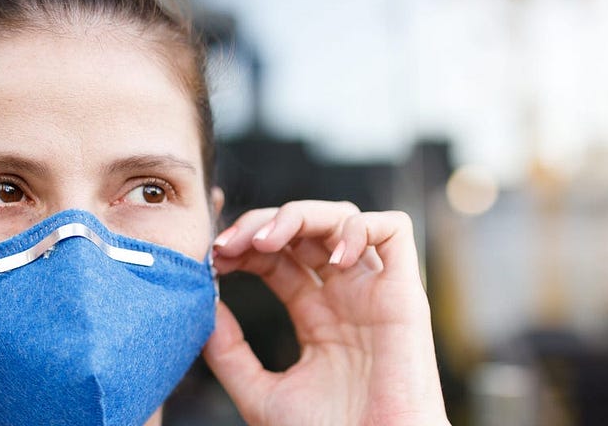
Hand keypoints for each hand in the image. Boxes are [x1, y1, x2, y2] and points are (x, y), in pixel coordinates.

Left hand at [203, 200, 448, 424]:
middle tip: (230, 244)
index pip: (278, 257)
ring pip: (343, 218)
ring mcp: (374, 292)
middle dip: (262, 223)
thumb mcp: (258, 393)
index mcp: (316, 316)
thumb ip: (229, 352)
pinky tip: (329, 257)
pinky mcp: (404, 293)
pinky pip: (394, 230)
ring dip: (300, 215)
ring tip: (267, 242)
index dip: (245, 245)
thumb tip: (203, 304)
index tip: (214, 257)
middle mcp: (345, 297)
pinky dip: (359, 226)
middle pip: (304, 230)